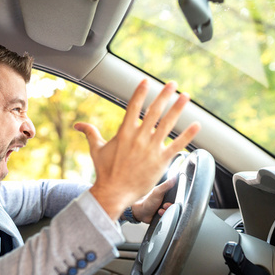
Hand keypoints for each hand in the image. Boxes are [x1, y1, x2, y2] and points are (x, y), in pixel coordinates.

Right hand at [75, 80, 199, 220]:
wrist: (113, 193)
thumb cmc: (105, 172)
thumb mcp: (95, 149)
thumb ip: (89, 133)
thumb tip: (77, 125)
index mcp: (124, 132)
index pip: (133, 107)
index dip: (140, 92)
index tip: (146, 81)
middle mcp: (139, 137)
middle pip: (154, 111)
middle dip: (164, 95)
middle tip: (172, 84)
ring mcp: (151, 149)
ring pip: (168, 124)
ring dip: (178, 108)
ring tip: (185, 96)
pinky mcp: (160, 161)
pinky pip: (177, 145)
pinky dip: (188, 135)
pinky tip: (196, 125)